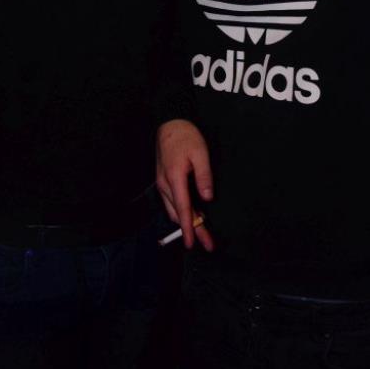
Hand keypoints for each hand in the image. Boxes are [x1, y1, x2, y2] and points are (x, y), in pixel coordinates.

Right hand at [156, 119, 214, 250]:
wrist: (170, 124)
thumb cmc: (186, 137)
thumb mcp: (200, 153)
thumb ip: (204, 176)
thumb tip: (207, 197)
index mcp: (174, 178)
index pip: (183, 209)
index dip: (189, 228)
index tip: (193, 244)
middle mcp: (165, 184)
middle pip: (178, 214)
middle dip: (192, 230)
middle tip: (207, 242)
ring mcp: (162, 183)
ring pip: (173, 209)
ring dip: (186, 221)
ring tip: (203, 229)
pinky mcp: (163, 180)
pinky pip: (171, 202)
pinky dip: (181, 211)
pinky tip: (192, 213)